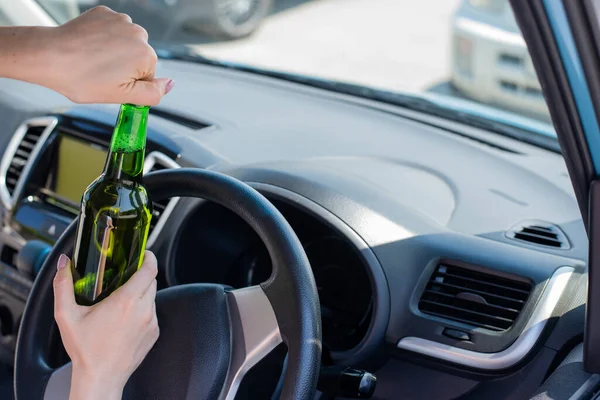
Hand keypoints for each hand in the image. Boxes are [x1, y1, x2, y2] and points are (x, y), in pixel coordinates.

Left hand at [42, 6, 173, 104]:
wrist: (49, 55)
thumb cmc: (82, 78)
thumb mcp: (121, 96)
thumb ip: (152, 93)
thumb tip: (169, 84)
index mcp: (145, 55)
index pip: (147, 75)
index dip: (130, 83)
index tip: (112, 83)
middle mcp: (138, 33)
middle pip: (138, 57)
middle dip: (125, 66)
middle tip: (101, 73)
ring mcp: (120, 20)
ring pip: (125, 42)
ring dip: (114, 51)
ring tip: (93, 60)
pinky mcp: (104, 13)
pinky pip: (111, 29)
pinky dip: (103, 38)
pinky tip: (89, 47)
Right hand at [53, 251, 159, 399]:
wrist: (101, 378)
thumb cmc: (86, 350)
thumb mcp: (66, 316)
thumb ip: (63, 286)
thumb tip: (64, 264)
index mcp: (125, 302)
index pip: (150, 269)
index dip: (149, 257)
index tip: (143, 252)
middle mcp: (143, 310)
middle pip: (152, 280)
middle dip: (141, 274)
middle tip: (126, 275)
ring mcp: (151, 322)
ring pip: (152, 296)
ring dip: (141, 293)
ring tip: (121, 300)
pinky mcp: (154, 333)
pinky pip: (152, 312)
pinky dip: (142, 309)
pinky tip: (125, 318)